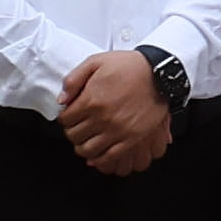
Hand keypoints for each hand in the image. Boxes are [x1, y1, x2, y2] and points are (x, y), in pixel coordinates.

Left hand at [58, 49, 178, 174]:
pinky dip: (100, 159)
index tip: (70, 115)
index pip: (65, 119)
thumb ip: (74, 79)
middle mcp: (103, 118)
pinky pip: (109, 157)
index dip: (65, 117)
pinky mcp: (132, 138)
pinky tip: (98, 153)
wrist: (159, 73)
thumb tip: (62, 99)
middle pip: (74, 136)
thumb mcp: (96, 62)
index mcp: (91, 100)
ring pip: (88, 150)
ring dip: (83, 146)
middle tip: (78, 127)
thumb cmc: (129, 66)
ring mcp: (117, 130)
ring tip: (86, 140)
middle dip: (72, 131)